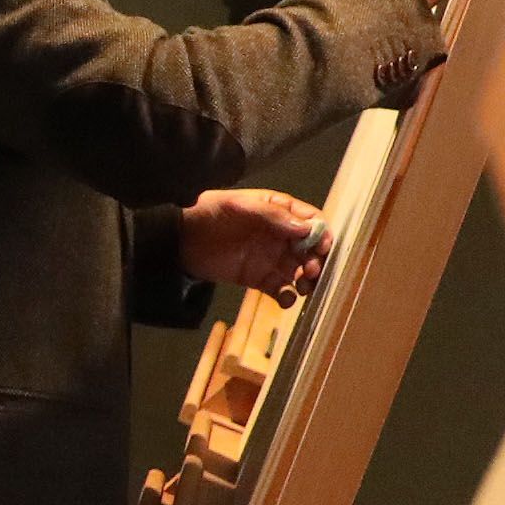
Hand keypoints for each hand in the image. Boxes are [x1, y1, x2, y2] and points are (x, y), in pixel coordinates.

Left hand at [177, 186, 325, 298]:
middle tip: (310, 270)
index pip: (312, 221)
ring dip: (308, 281)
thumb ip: (272, 215)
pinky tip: (286, 298)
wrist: (181, 238)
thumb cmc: (210, 212)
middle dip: (317, 261)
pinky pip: (281, 290)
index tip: (323, 247)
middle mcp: (281, 236)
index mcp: (280, 212)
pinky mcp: (260, 279)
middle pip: (312, 250)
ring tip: (304, 286)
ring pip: (301, 272)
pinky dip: (289, 297)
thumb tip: (306, 229)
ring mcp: (272, 258)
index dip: (322, 234)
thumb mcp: (240, 206)